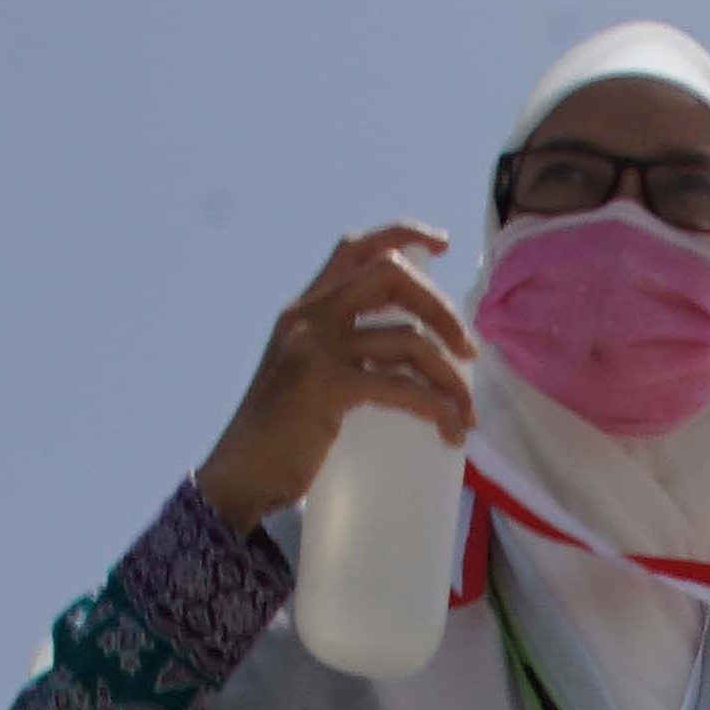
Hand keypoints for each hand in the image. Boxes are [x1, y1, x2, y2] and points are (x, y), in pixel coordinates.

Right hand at [200, 226, 478, 529]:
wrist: (242, 475)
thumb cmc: (281, 437)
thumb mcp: (306, 374)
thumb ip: (340, 351)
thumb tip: (408, 357)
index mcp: (305, 308)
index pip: (355, 247)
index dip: (403, 234)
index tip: (442, 244)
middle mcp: (309, 315)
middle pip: (392, 275)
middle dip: (442, 309)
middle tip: (468, 351)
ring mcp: (317, 346)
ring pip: (410, 338)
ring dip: (451, 377)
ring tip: (466, 412)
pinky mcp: (328, 384)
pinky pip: (403, 386)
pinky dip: (438, 408)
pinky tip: (451, 431)